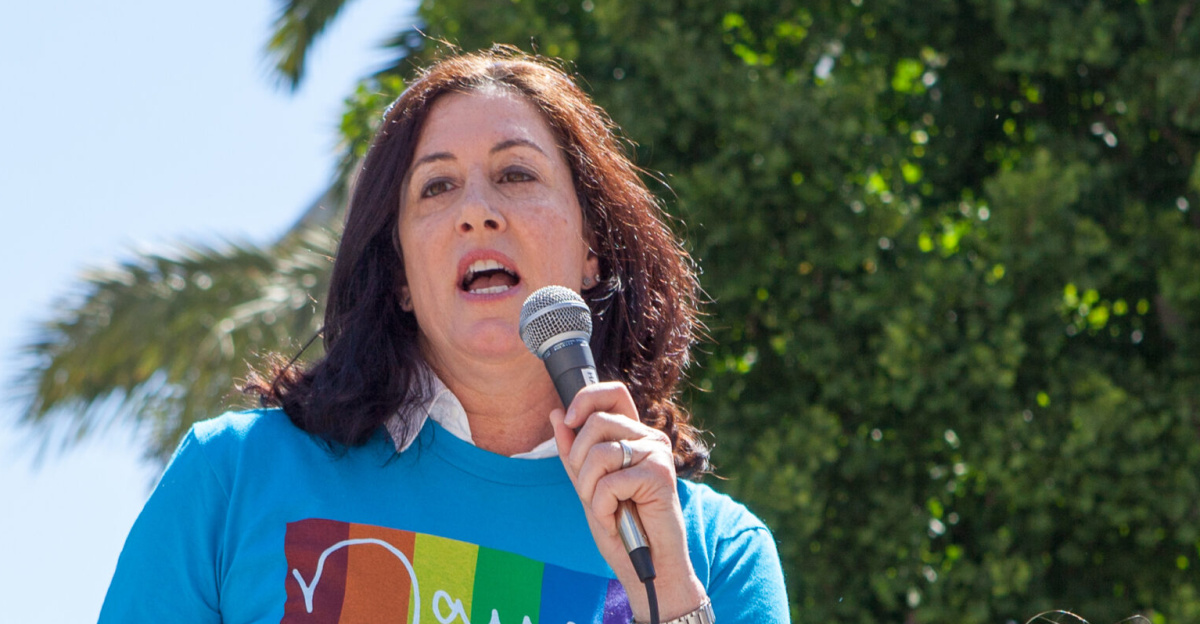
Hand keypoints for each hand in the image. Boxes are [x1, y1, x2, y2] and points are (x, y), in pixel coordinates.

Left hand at [549, 382, 706, 621]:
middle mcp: (649, 437)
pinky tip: (616, 520)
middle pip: (597, 421)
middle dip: (578, 460)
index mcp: (632, 435)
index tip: (568, 421)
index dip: (585, 399)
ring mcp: (656, 453)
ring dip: (589, 490)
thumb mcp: (587, 485)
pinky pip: (610, 481)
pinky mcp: (660, 473)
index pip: (612, 393)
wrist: (648, 564)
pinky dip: (603, 508)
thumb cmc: (621, 526)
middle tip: (591, 492)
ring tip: (605, 510)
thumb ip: (573, 452)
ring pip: (599, 453)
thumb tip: (558, 414)